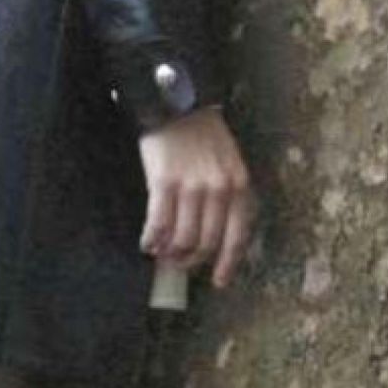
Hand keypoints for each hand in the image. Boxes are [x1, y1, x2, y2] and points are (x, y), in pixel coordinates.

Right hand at [138, 103, 256, 291]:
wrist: (179, 106)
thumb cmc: (205, 137)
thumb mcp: (229, 164)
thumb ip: (228, 197)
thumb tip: (213, 238)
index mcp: (239, 185)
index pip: (236, 236)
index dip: (226, 263)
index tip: (218, 281)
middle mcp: (218, 190)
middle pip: (206, 243)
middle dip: (192, 260)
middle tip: (180, 265)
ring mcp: (191, 187)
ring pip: (182, 239)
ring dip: (171, 253)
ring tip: (163, 254)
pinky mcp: (164, 183)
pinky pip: (158, 224)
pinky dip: (152, 240)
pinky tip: (148, 243)